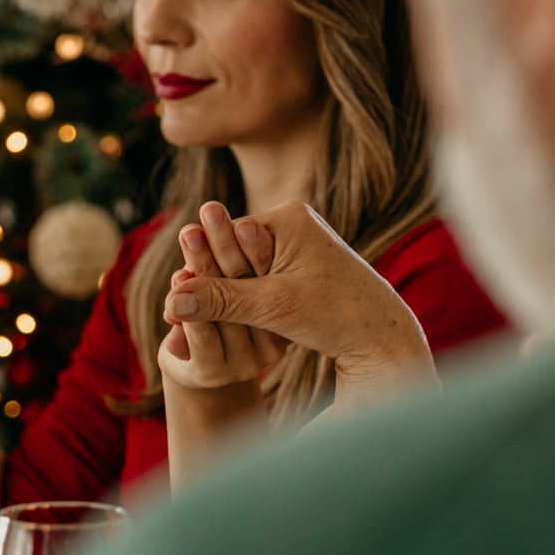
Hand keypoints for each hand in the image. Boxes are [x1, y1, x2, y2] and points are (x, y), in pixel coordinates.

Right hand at [162, 201, 436, 388]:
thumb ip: (220, 300)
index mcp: (288, 216)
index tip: (173, 284)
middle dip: (209, 277)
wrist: (383, 338)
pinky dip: (247, 299)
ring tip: (189, 315)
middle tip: (172, 297)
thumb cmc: (334, 316)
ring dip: (226, 292)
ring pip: (247, 269)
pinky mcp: (303, 267)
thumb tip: (171, 301)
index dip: (201, 265)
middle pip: (235, 251)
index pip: (227, 238)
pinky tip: (222, 321)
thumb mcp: (271, 307)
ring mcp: (299, 244)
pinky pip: (262, 279)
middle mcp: (294, 221)